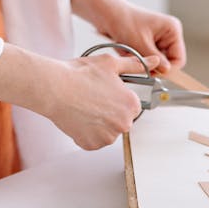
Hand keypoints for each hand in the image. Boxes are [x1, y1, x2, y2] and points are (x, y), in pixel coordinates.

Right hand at [35, 52, 159, 149]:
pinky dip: (87, 131)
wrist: (55, 88)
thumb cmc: (80, 75)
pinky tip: (80, 117)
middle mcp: (123, 125)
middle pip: (121, 119)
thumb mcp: (111, 63)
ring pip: (107, 131)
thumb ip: (135, 65)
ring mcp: (106, 137)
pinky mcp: (90, 145)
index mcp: (131, 105)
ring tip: (85, 106)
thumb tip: (153, 62)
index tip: (107, 92)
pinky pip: (94, 140)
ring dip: (99, 122)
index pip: (132, 105)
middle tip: (94, 98)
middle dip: (110, 111)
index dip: (119, 97)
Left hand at [71, 0, 185, 74]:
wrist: (105, 12)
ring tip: (128, 50)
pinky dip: (135, 58)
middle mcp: (167, 34)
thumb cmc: (123, 20)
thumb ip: (156, 59)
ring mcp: (157, 38)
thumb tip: (167, 72)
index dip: (167, 69)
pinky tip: (125, 49)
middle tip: (136, 60)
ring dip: (141, 60)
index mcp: (172, 29)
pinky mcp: (146, 42)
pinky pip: (144, 58)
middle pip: (166, 61)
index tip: (153, 73)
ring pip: (153, 61)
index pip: (178, 59)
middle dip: (150, 63)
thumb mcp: (140, 43)